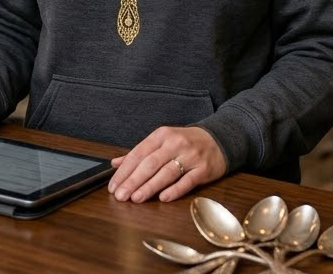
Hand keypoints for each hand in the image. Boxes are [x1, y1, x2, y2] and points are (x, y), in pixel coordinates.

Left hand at [108, 126, 225, 202]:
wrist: (219, 139)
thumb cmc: (186, 142)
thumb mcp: (162, 141)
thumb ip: (139, 153)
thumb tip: (115, 163)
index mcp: (162, 135)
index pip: (138, 153)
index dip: (124, 171)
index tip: (113, 185)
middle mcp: (175, 143)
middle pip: (150, 163)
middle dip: (133, 180)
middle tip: (120, 196)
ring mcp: (190, 156)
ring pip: (167, 172)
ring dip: (150, 186)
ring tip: (136, 198)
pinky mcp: (204, 169)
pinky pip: (188, 181)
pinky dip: (175, 190)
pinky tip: (163, 198)